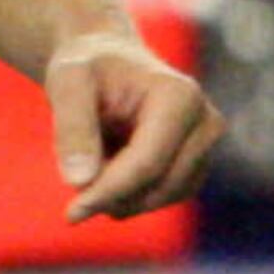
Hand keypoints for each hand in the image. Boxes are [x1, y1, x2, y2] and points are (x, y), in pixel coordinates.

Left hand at [46, 27, 223, 218]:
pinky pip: (163, 197)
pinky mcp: (198, 164)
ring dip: (120, 196)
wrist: (106, 60)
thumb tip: (80, 182)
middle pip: (159, 185)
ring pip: (163, 197)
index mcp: (180, 97)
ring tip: (91, 162)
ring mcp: (207, 146)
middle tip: (72, 193)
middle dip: (112, 196)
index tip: (71, 213)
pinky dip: (130, 194)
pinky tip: (109, 169)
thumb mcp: (66, 83)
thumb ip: (72, 128)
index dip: (108, 191)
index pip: (147, 163)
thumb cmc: (86, 69)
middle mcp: (206, 122)